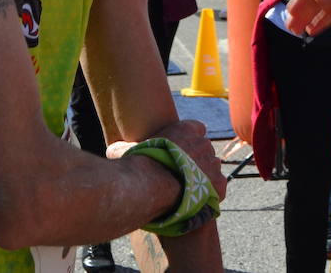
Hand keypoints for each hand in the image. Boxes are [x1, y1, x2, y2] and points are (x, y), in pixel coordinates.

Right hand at [108, 118, 227, 200]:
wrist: (152, 188)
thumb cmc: (137, 167)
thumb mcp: (125, 151)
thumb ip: (123, 148)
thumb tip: (111, 149)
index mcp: (186, 129)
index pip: (197, 128)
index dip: (190, 140)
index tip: (182, 151)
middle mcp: (204, 143)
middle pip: (205, 149)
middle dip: (197, 160)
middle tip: (182, 174)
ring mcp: (213, 163)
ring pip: (212, 168)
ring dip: (204, 176)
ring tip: (189, 190)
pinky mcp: (219, 184)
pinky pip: (218, 187)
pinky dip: (210, 194)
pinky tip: (197, 201)